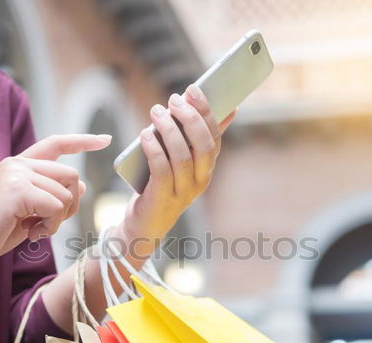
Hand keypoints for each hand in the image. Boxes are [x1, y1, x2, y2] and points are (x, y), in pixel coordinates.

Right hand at [0, 134, 110, 267]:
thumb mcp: (28, 212)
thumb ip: (51, 196)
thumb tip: (81, 185)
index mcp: (18, 165)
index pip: (56, 143)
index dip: (82, 141)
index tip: (105, 140)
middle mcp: (18, 163)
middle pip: (70, 174)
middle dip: (70, 205)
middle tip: (47, 224)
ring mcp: (17, 174)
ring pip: (66, 193)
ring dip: (58, 219)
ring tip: (34, 230)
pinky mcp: (17, 190)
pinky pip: (56, 206)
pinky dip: (50, 225)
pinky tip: (31, 233)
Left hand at [119, 84, 235, 255]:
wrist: (145, 224)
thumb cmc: (161, 186)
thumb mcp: (180, 161)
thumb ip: (195, 138)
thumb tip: (226, 109)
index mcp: (207, 169)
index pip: (214, 137)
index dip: (206, 112)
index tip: (194, 89)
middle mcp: (200, 181)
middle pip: (203, 146)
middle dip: (190, 118)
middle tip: (174, 99)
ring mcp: (183, 192)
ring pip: (182, 157)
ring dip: (169, 130)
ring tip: (156, 112)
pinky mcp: (162, 198)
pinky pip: (162, 171)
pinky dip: (154, 149)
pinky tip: (145, 134)